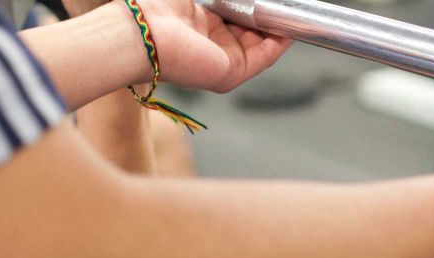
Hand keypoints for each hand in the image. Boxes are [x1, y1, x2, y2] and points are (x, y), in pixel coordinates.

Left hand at [73, 0, 293, 92]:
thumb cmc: (156, 8)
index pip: (239, 18)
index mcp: (203, 26)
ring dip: (279, 28)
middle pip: (254, 32)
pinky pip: (264, 57)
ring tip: (292, 11)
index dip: (257, 7)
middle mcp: (214, 47)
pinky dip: (280, 42)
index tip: (271, 0)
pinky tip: (290, 26)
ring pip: (263, 45)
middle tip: (286, 3)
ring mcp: (224, 62)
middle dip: (271, 16)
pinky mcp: (231, 73)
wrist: (141, 32)